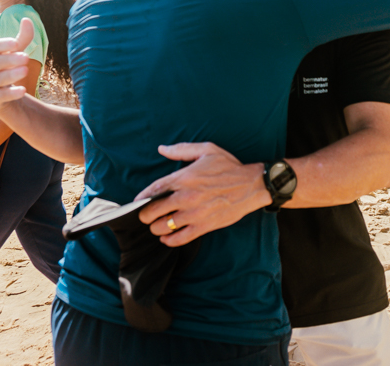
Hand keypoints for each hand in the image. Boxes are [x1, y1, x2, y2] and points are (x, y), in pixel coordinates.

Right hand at [0, 17, 33, 113]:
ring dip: (11, 75)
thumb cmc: (6, 70)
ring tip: (26, 70)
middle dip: (10, 59)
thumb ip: (22, 38)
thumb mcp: (15, 54)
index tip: (16, 43)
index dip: (3, 45)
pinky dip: (11, 93)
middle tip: (25, 57)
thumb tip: (27, 19)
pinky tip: (23, 90)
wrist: (0, 97)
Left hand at [136, 143, 269, 246]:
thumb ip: (182, 150)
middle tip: (144, 216)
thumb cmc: (229, 166)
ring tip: (155, 226)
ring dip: (156, 228)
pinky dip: (170, 240)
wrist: (251, 185)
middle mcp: (187, 196)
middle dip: (146, 215)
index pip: (155, 189)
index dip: (143, 197)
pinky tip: (166, 238)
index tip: (137, 202)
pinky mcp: (204, 225)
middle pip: (155, 210)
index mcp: (185, 177)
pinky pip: (181, 237)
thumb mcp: (207, 150)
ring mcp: (195, 213)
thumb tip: (162, 149)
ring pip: (166, 226)